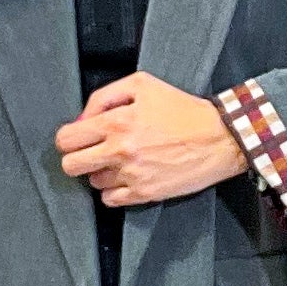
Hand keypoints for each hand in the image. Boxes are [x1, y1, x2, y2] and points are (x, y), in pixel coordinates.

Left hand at [54, 73, 251, 205]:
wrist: (219, 138)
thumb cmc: (184, 110)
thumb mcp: (143, 84)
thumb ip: (104, 96)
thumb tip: (82, 117)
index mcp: (116, 122)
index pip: (67, 138)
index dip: (69, 138)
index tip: (78, 138)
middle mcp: (120, 151)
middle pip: (71, 166)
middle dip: (77, 157)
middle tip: (91, 152)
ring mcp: (131, 175)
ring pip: (92, 183)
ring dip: (101, 173)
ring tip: (120, 162)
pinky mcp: (144, 193)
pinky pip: (110, 200)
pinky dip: (114, 191)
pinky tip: (127, 177)